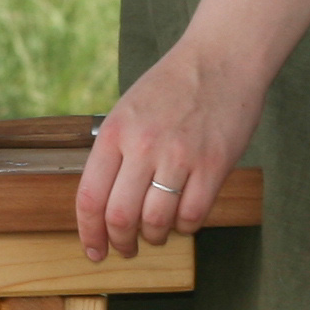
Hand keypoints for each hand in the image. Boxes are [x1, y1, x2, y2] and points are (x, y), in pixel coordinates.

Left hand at [78, 34, 263, 260]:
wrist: (221, 59)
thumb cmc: (171, 87)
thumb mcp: (127, 111)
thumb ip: (114, 153)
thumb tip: (102, 204)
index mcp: (114, 133)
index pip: (89, 197)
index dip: (88, 232)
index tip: (93, 250)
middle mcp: (142, 146)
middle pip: (121, 217)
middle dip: (120, 243)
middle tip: (126, 249)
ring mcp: (180, 156)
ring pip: (157, 221)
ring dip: (154, 238)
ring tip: (156, 236)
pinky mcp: (214, 164)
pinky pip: (193, 215)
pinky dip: (185, 228)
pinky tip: (183, 220)